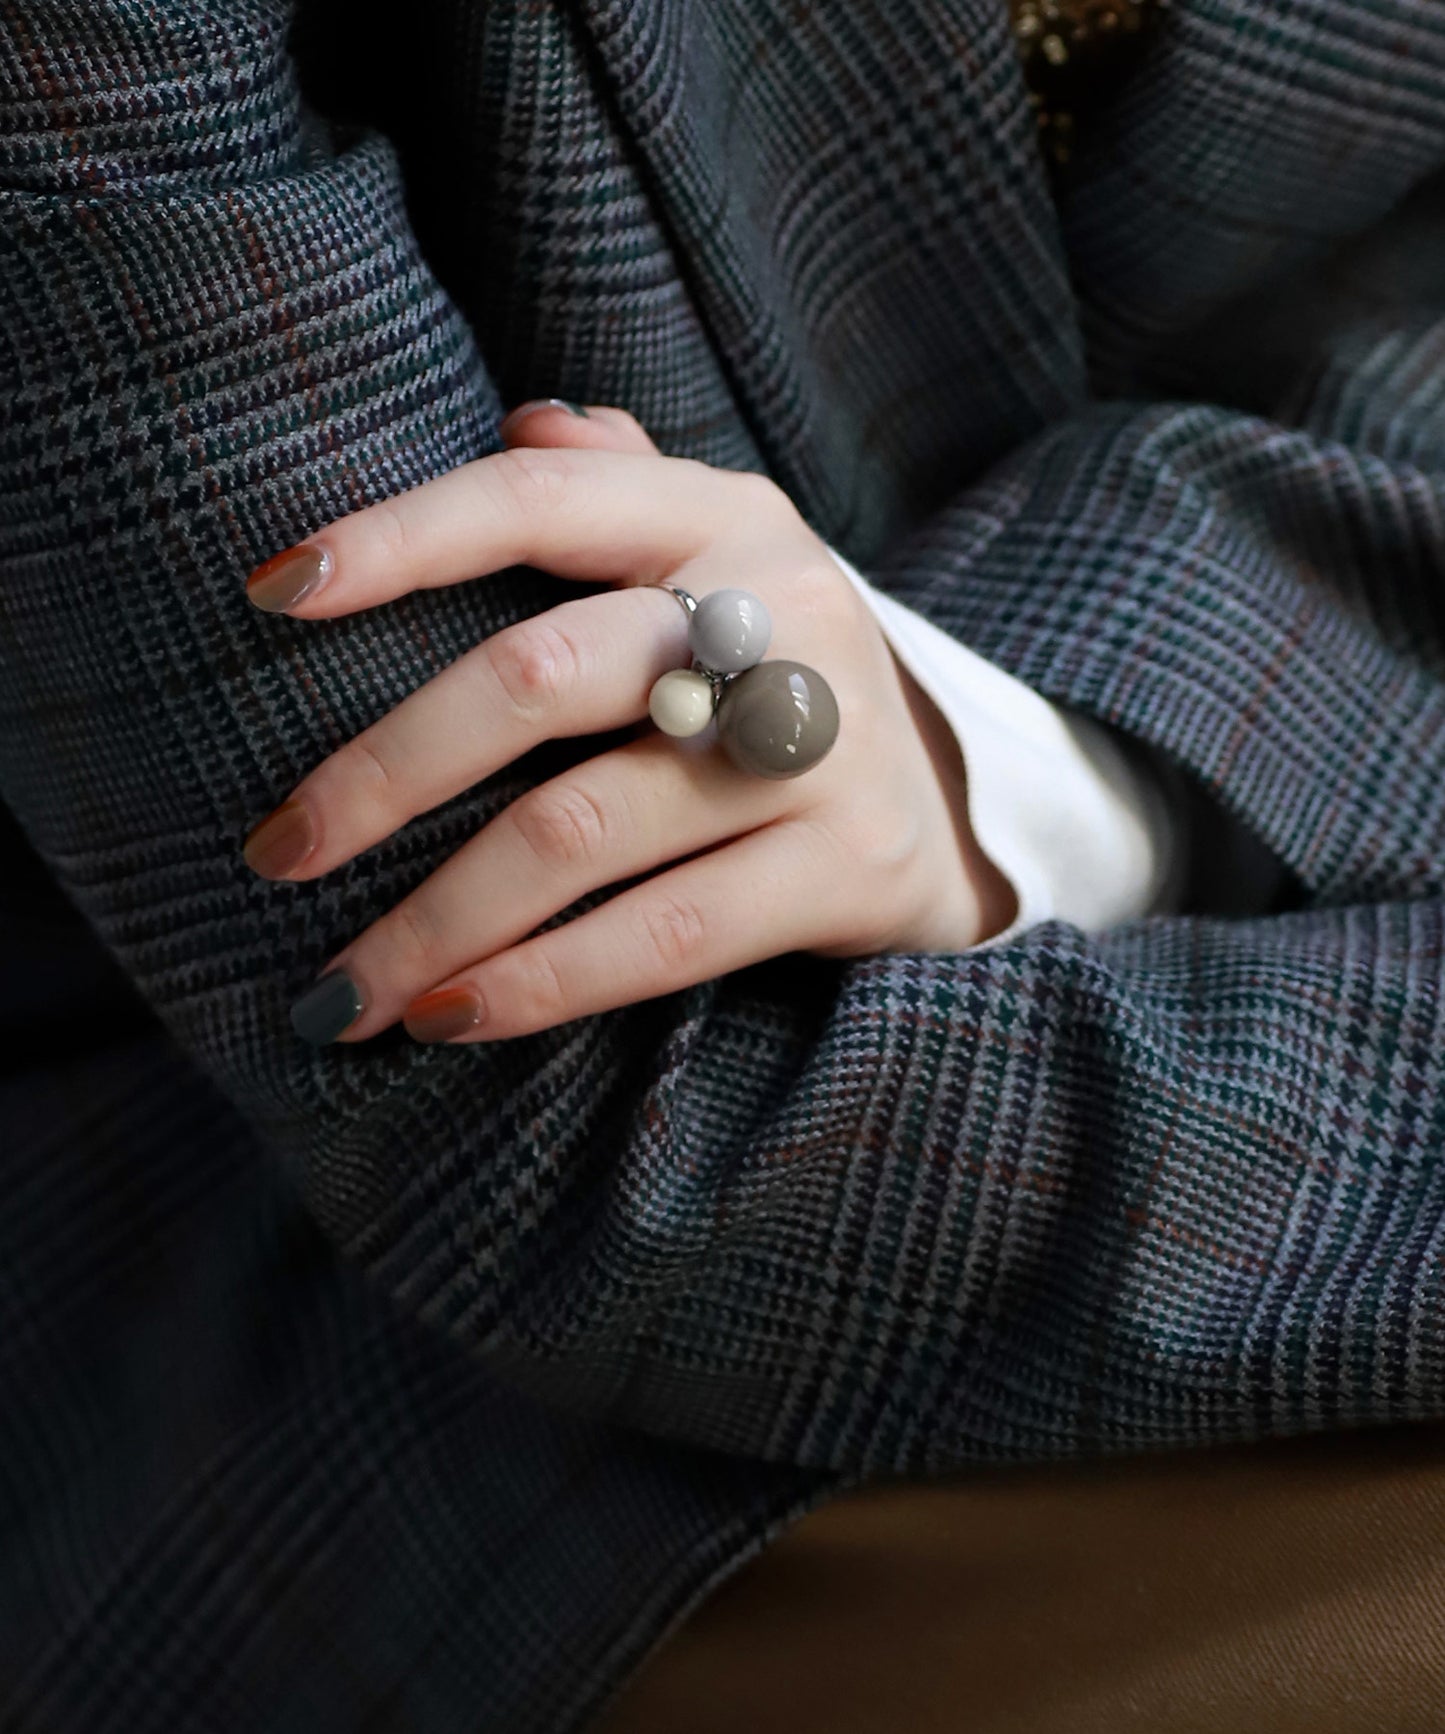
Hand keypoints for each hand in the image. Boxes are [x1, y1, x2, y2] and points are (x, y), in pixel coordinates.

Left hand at [241, 400, 1016, 1044]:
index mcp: (727, 519)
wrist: (962, 809)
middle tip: (279, 853)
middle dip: (385, 773)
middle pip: (540, 676)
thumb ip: (625, 489)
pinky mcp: (846, 869)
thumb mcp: (729, 563)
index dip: (400, 536)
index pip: (539, 498)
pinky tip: (448, 1017)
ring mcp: (820, 746)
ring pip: (580, 827)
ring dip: (435, 918)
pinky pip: (662, 936)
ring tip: (339, 990)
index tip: (271, 594)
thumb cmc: (788, 680)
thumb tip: (520, 422)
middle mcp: (780, 613)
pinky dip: (539, 983)